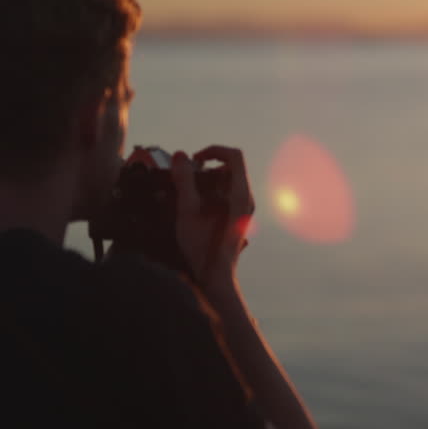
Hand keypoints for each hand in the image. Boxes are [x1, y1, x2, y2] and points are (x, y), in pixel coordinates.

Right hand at [171, 145, 255, 292]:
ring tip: (187, 196)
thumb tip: (180, 155)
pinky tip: (194, 208)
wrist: (215, 278)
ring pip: (228, 181)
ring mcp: (244, 208)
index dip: (214, 150)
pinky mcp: (238, 216)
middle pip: (231, 168)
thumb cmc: (202, 248)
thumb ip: (184, 181)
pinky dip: (210, 193)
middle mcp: (247, 199)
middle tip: (187, 178)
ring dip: (206, 181)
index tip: (195, 159)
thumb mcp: (187, 212)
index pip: (235, 156)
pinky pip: (226, 194)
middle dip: (207, 167)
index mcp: (240, 195)